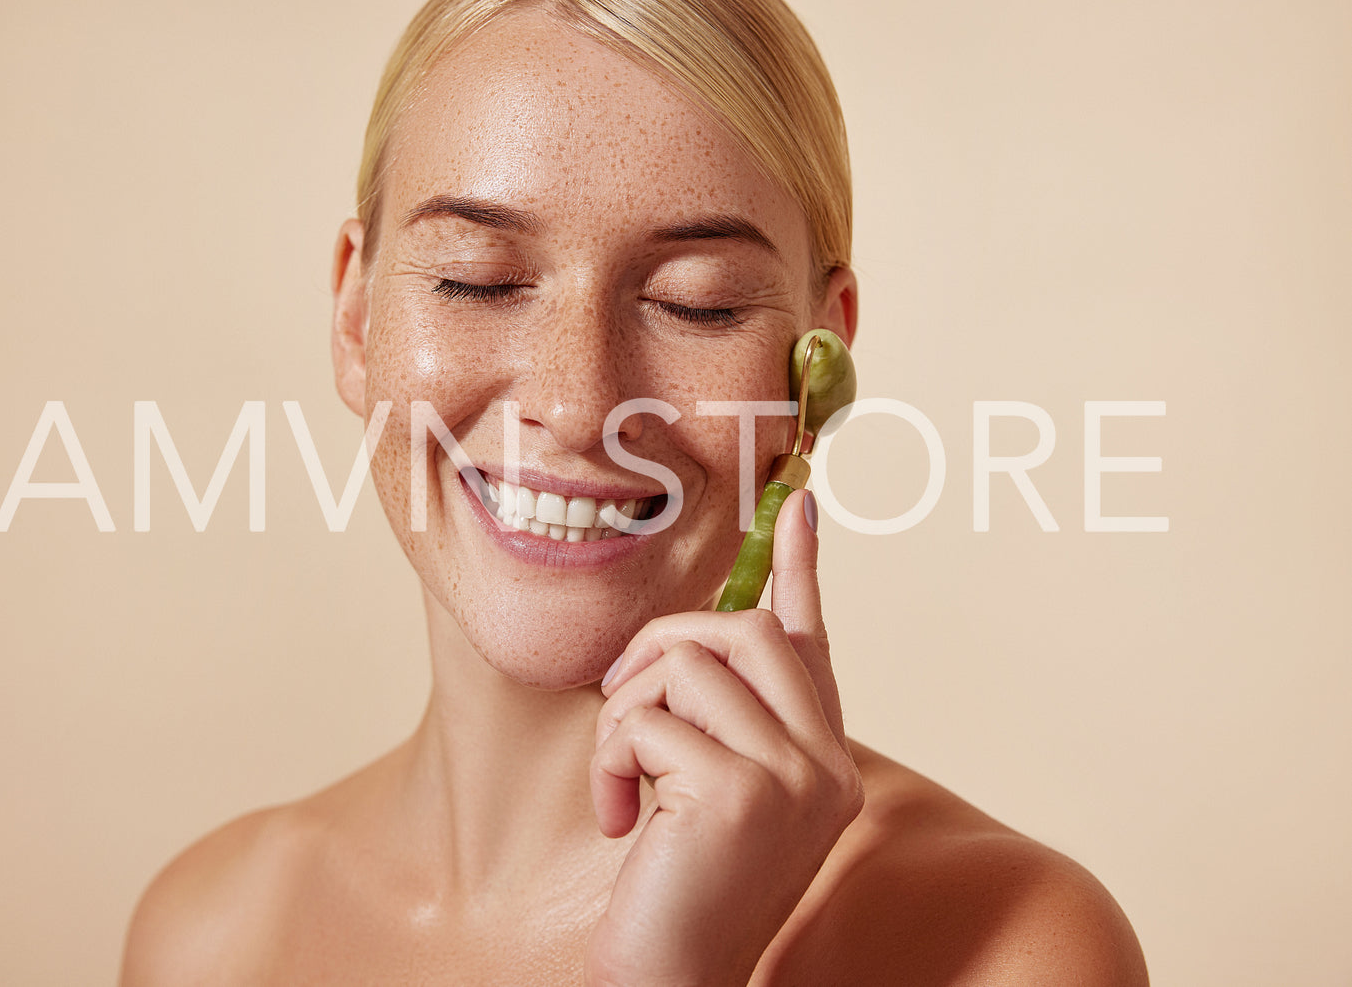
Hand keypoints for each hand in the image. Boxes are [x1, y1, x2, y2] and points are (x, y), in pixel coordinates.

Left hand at [585, 490, 863, 986]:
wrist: (672, 980)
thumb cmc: (679, 886)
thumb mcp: (710, 789)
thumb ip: (721, 717)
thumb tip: (698, 636)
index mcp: (823, 757)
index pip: (814, 640)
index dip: (803, 567)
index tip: (803, 500)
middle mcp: (826, 762)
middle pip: (743, 630)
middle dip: (660, 645)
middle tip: (620, 705)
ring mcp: (793, 776)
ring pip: (690, 663)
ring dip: (625, 713)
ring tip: (621, 781)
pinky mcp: (742, 793)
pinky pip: (648, 720)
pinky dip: (611, 760)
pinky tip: (617, 818)